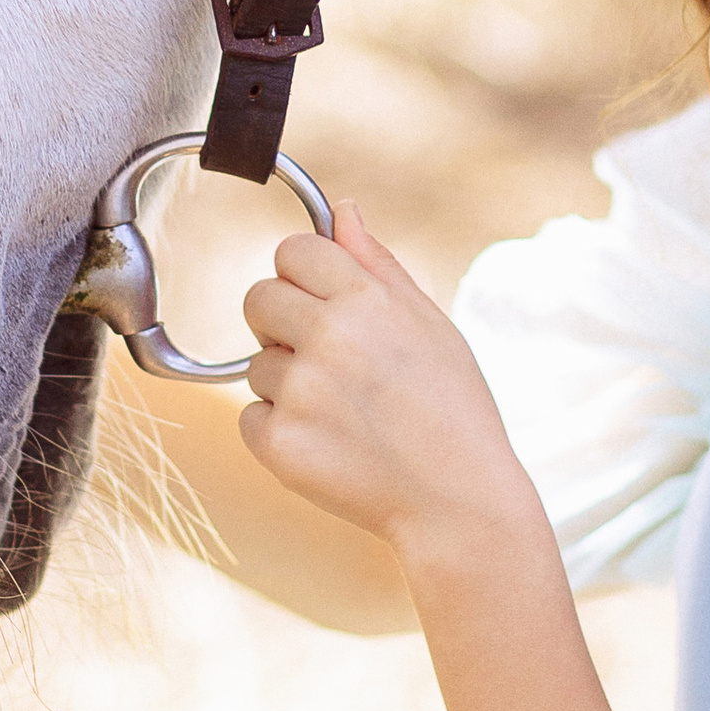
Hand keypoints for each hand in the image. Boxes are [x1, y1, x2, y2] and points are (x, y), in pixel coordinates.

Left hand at [241, 205, 539, 572]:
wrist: (460, 501)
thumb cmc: (453, 409)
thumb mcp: (431, 323)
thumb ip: (378, 263)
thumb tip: (343, 209)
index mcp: (367, 300)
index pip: (292, 252)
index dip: (302, 275)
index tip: (320, 300)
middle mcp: (329, 338)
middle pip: (257, 299)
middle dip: (281, 322)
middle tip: (326, 358)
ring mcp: (301, 392)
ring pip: (256, 364)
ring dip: (286, 383)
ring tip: (343, 412)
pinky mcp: (280, 444)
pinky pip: (249, 417)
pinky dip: (277, 431)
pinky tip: (328, 442)